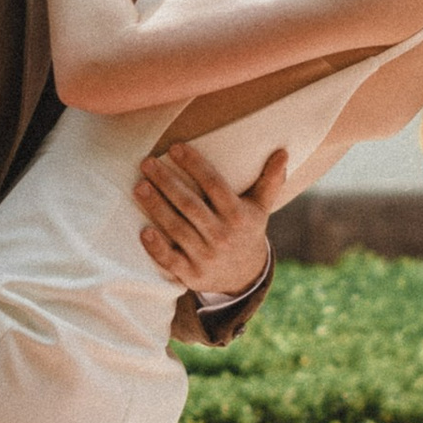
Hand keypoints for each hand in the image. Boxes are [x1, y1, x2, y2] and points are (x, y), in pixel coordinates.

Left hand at [134, 143, 287, 307]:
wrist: (244, 276)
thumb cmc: (246, 230)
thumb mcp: (261, 207)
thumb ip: (269, 180)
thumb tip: (283, 152)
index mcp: (238, 216)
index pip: (214, 185)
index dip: (194, 165)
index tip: (175, 147)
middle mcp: (222, 236)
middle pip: (190, 205)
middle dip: (167, 182)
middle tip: (146, 163)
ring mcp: (206, 257)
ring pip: (177, 229)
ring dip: (156, 207)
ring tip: (139, 186)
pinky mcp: (192, 275)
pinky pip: (171, 260)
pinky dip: (157, 248)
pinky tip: (143, 231)